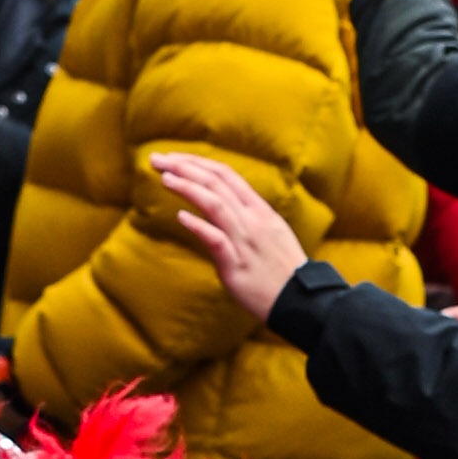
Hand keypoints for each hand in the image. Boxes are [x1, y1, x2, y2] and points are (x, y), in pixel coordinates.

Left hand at [144, 145, 312, 324]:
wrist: (300, 300)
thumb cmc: (282, 268)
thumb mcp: (270, 231)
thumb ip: (247, 216)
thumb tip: (221, 204)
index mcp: (260, 210)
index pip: (226, 174)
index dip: (198, 162)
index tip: (174, 158)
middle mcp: (253, 220)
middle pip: (216, 183)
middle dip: (184, 167)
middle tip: (157, 159)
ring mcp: (245, 241)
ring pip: (215, 204)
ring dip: (188, 187)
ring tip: (164, 178)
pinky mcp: (237, 265)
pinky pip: (217, 241)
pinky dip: (198, 226)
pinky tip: (180, 217)